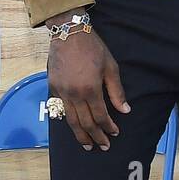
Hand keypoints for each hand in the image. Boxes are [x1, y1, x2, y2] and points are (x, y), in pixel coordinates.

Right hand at [48, 24, 129, 150]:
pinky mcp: (53, 87)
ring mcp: (61, 92)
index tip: (114, 133)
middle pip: (85, 123)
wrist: (68, 32)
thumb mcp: (110, 67)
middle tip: (103, 146)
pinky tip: (73, 127)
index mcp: (90, 89)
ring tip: (87, 145)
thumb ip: (117, 91)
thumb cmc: (93, 48)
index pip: (100, 116)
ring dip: (79, 135)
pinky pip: (60, 109)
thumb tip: (125, 110)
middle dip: (95, 137)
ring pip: (70, 120)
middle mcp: (74, 94)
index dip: (108, 127)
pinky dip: (67, 120)